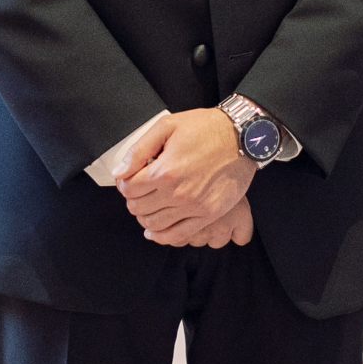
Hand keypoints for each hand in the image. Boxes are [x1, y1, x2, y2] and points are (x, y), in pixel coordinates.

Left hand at [117, 107, 252, 243]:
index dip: (125, 184)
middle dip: (134, 200)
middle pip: (139, 208)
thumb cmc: (206, 128)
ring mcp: (194, 206)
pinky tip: (156, 232)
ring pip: (155, 224)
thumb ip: (139, 151)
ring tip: (149, 206)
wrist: (243, 137)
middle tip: (140, 191)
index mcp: (164, 171)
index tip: (130, 179)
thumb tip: (119, 172)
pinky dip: (163, 236)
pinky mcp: (209, 214)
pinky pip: (179, 235)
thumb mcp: (167, 126)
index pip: (129, 189)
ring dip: (146, 217)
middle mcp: (177, 193)